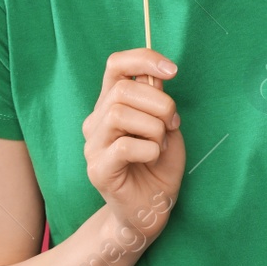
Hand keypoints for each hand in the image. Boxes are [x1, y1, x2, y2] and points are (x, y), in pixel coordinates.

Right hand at [82, 48, 184, 244]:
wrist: (153, 207)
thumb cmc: (160, 163)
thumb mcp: (166, 123)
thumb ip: (158, 99)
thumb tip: (157, 76)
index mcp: (111, 103)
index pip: (116, 64)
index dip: (144, 59)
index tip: (173, 71)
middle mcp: (96, 121)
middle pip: (123, 89)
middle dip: (160, 103)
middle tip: (172, 125)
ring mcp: (93, 146)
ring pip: (119, 114)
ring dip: (153, 128)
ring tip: (161, 144)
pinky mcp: (98, 170)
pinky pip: (123, 146)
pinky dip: (149, 149)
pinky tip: (153, 157)